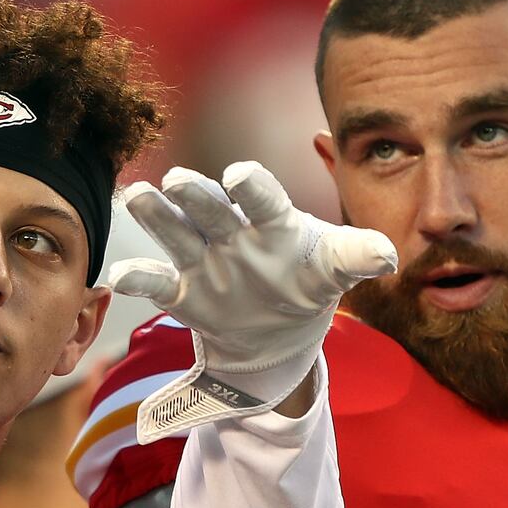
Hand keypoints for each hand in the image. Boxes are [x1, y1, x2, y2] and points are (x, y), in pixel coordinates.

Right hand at [110, 162, 396, 440]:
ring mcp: (207, 261)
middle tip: (178, 180)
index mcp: (275, 224)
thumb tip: (390, 256)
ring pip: (178, 233)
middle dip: (196, 196)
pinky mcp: (187, 293)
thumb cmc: (308, 280)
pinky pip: (160, 284)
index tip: (240, 176)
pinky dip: (139, 280)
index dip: (253, 188)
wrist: (279, 331)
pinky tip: (118, 278)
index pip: (265, 200)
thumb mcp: (336, 267)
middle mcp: (236, 234)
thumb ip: (358, 255)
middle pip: (213, 209)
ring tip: (137, 197)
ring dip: (158, 216)